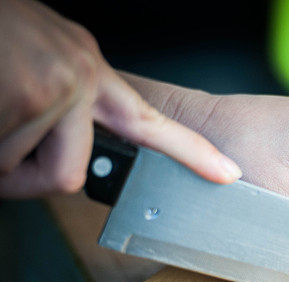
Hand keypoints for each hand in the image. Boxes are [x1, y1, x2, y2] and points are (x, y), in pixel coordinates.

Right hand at [0, 0, 240, 197]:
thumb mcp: (32, 57)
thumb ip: (55, 102)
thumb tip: (55, 157)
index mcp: (84, 68)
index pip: (149, 121)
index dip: (190, 152)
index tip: (227, 173)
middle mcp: (79, 75)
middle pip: (69, 176)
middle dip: (24, 177)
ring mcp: (55, 86)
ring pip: (21, 169)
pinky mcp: (26, 93)